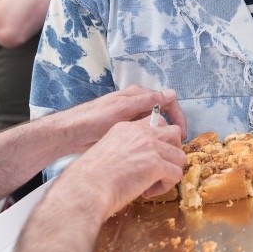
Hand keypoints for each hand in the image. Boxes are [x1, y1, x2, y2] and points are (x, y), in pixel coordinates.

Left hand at [48, 86, 187, 153]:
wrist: (70, 134)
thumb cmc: (93, 119)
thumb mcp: (122, 109)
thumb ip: (146, 101)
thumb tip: (170, 94)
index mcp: (138, 95)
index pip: (168, 102)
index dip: (178, 117)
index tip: (182, 134)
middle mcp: (137, 105)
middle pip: (164, 115)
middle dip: (172, 131)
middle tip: (175, 149)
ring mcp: (131, 119)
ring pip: (154, 128)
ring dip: (161, 141)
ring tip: (163, 155)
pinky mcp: (125, 132)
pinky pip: (144, 137)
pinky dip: (149, 146)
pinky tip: (149, 156)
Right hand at [59, 118, 184, 218]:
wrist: (86, 187)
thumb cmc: (89, 177)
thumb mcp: (107, 150)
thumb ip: (125, 148)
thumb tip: (137, 160)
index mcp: (126, 127)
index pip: (156, 122)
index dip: (160, 140)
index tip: (153, 155)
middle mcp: (141, 133)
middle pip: (174, 132)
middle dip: (172, 151)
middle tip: (159, 168)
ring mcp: (150, 146)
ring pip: (180, 155)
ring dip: (170, 170)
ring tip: (153, 183)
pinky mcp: (156, 164)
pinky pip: (176, 174)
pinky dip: (166, 186)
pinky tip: (148, 192)